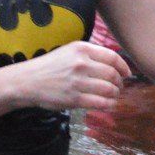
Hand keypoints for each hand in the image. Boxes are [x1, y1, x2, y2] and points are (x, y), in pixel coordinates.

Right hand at [9, 40, 128, 111]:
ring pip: (109, 89)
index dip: (123, 67)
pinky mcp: (74, 98)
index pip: (112, 57)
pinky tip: (108, 105)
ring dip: (115, 94)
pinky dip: (108, 105)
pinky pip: (100, 103)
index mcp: (82, 49)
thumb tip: (115, 63)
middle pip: (112, 74)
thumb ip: (90, 54)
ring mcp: (78, 82)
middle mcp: (81, 64)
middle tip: (119, 87)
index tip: (127, 74)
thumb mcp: (69, 51)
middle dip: (120, 83)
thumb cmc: (50, 66)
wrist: (28, 81)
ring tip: (114, 96)